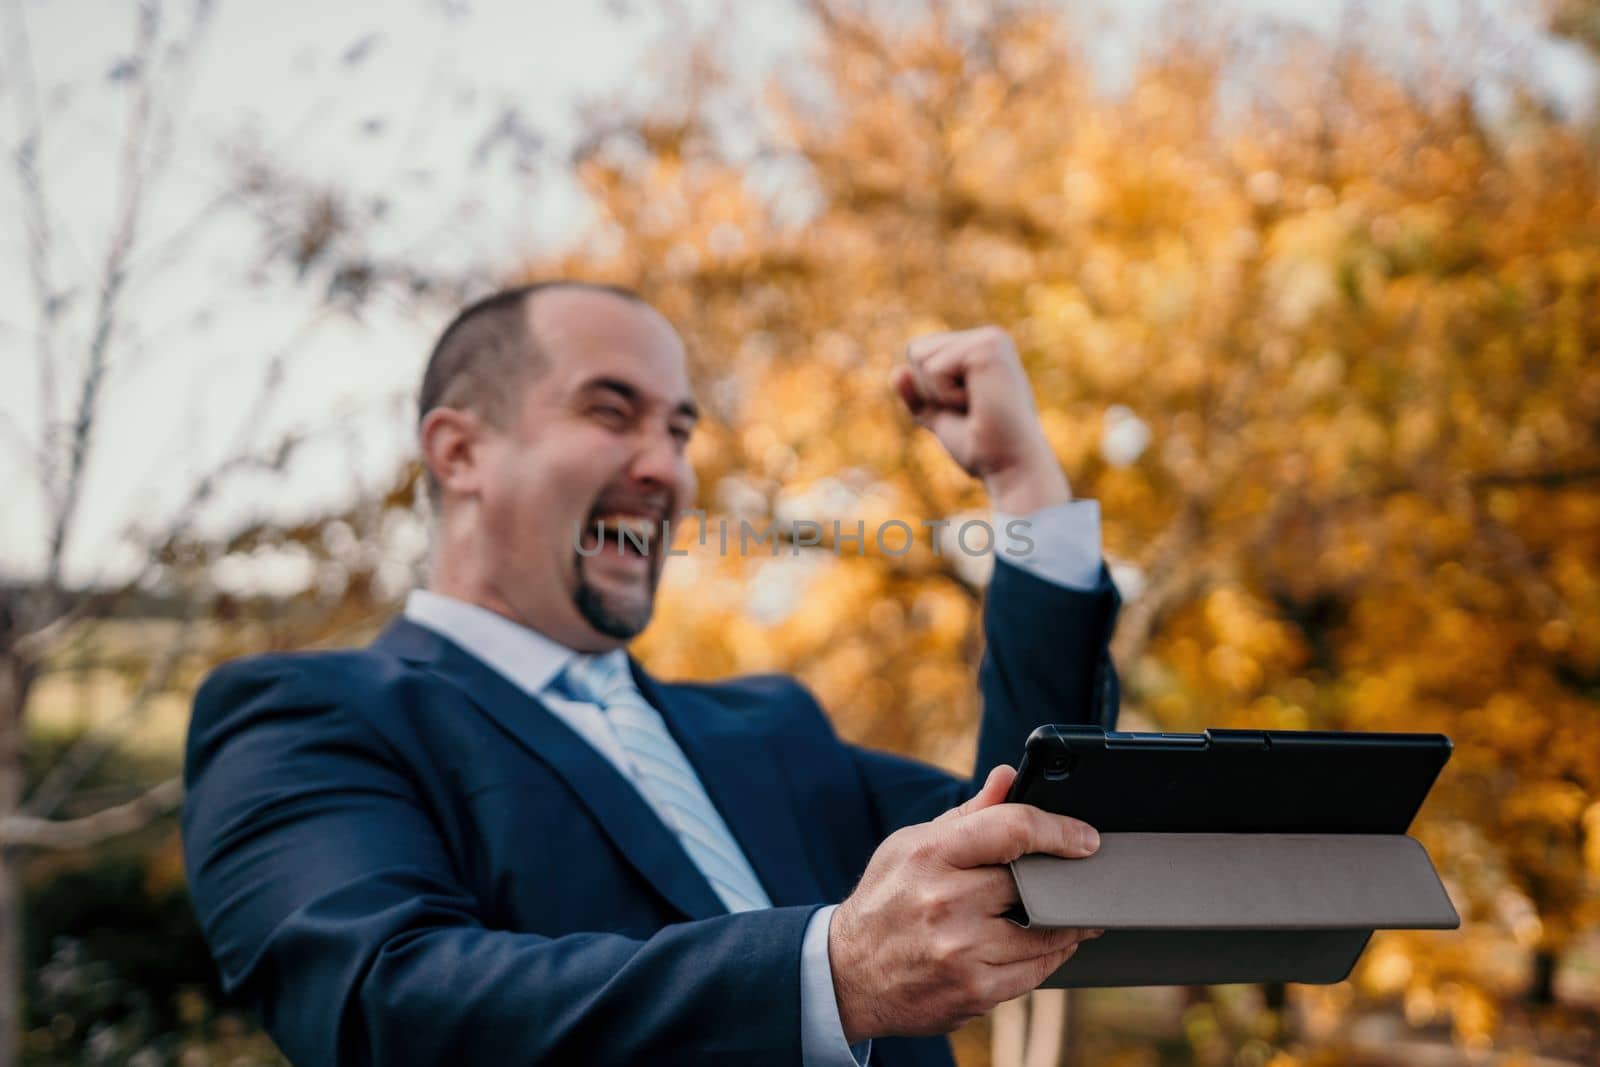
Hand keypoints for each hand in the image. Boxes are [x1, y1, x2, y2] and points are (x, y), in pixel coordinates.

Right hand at [827, 765, 1102, 1041]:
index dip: (1058, 830)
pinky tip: (1047, 944)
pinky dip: (1049, 956)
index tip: (1085, 838)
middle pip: (1033, 883)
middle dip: (1061, 880)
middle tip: (1079, 877)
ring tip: (1072, 913)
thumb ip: (967, 814)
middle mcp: (945, 902)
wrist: (848, 973)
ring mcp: (960, 951)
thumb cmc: (887, 899)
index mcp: (931, 854)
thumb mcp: (912, 844)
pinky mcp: (973, 992)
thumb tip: (1007, 776)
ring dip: (1067, 923)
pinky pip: (1035, 972)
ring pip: (1044, 933)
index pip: (1011, 829)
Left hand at [890, 326, 1070, 513]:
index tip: (966, 410)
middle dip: (930, 391)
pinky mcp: (987, 349)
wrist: (1010, 467)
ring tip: (976, 406)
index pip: (920, 353)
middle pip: (916, 350)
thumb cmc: (983, 447)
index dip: (928, 391)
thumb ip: (918, 396)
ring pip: (920, 356)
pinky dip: (946, 396)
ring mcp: (990, 340)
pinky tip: (979, 403)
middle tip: (971, 410)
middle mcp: (989, 337)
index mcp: (982, 349)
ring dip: (938, 394)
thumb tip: (897, 372)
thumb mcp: (941, 417)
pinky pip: (933, 369)